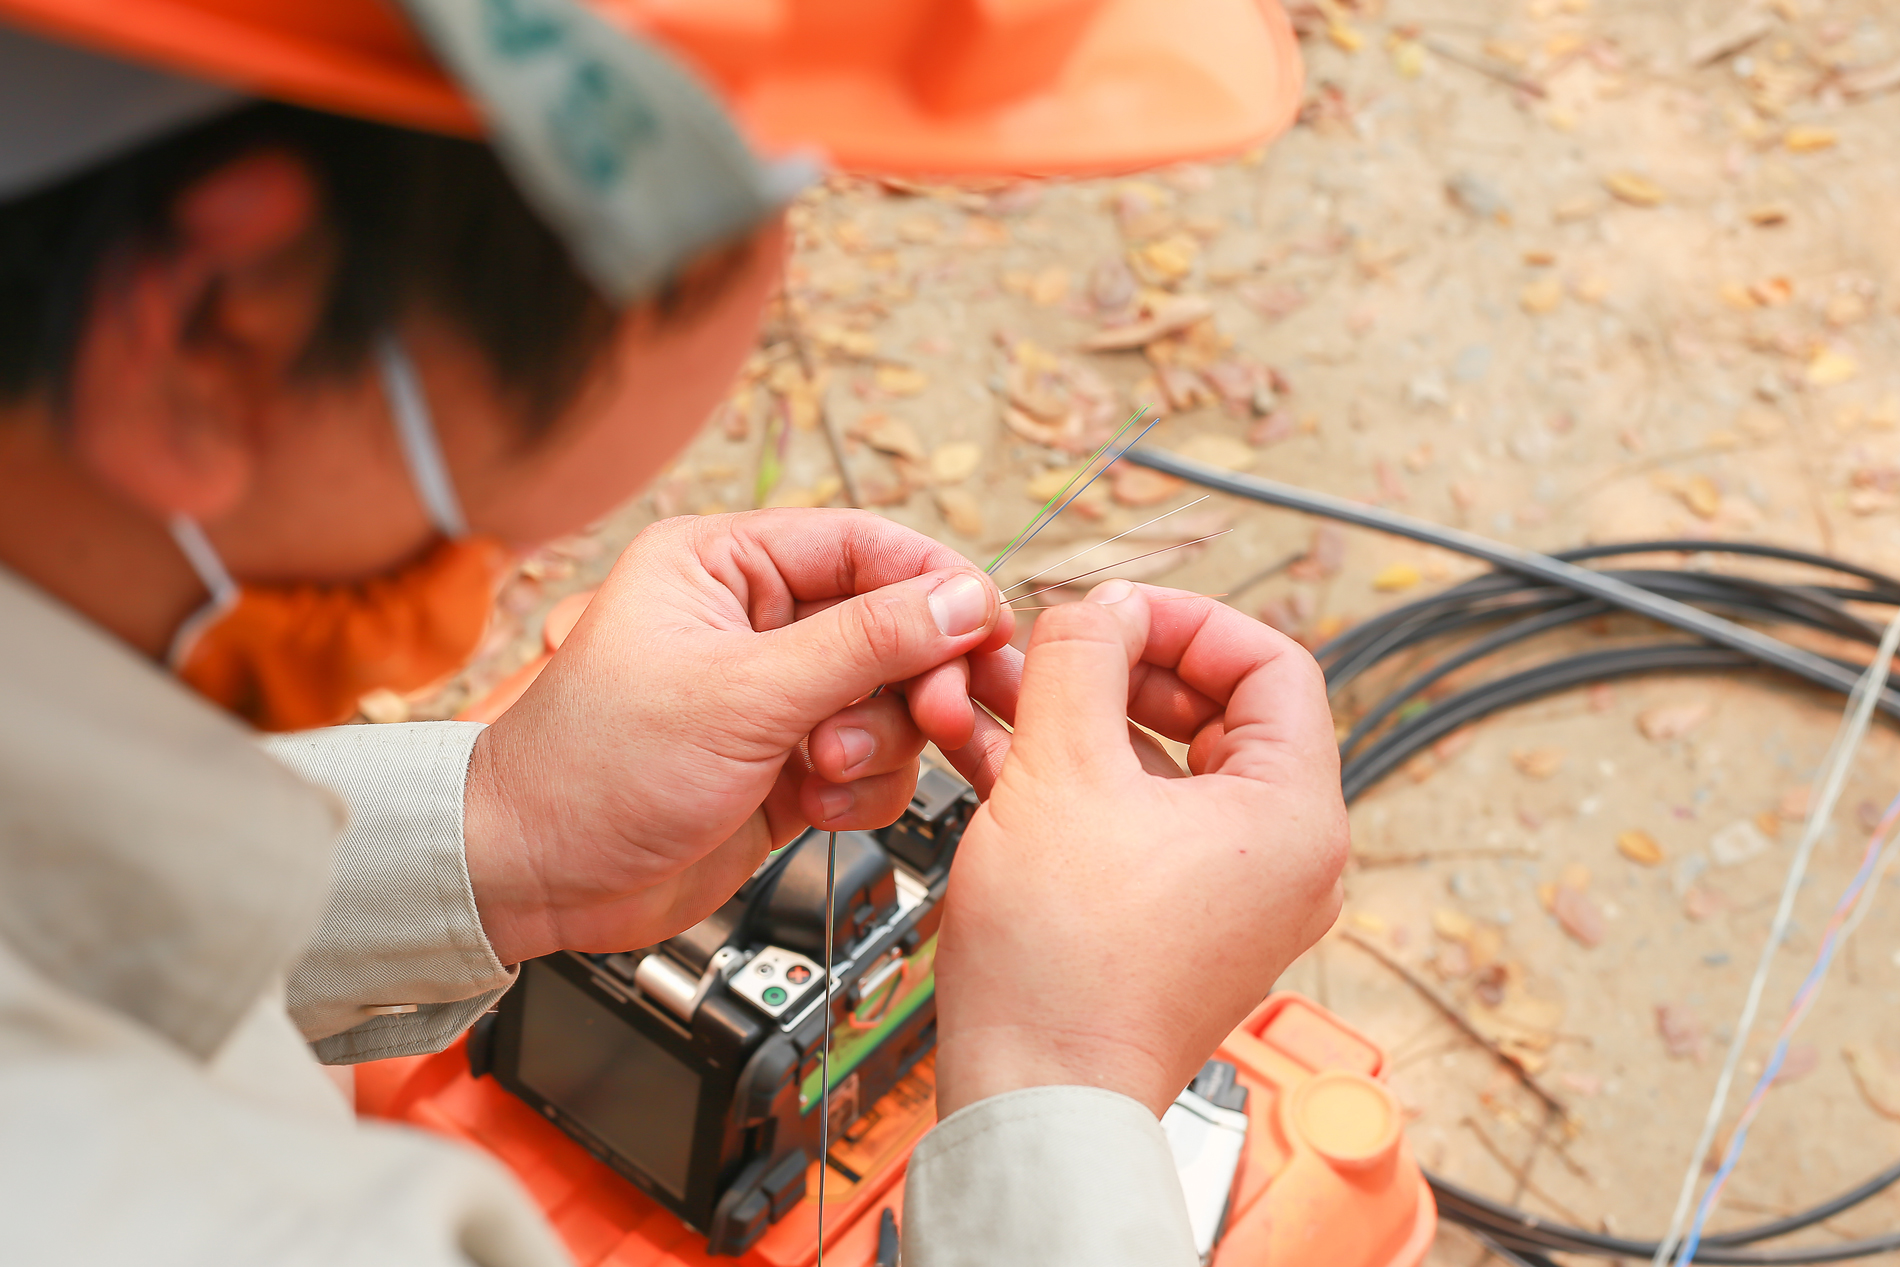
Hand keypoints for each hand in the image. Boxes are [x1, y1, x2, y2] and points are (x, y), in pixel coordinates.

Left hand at [463, 509, 1013, 963]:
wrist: (535, 882)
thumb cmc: (594, 770)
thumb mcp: (741, 695)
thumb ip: (863, 643)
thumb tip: (961, 598)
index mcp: (726, 566)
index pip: (865, 547)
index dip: (936, 585)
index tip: (989, 629)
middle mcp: (757, 624)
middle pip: (895, 628)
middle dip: (915, 681)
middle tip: (941, 717)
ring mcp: (776, 699)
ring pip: (893, 702)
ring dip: (879, 745)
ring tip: (823, 774)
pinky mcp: (790, 767)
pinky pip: (873, 765)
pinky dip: (860, 792)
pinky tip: (811, 809)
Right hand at [932, 580, 1347, 1118]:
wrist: (1035, 1098)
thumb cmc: (1063, 968)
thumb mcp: (1062, 773)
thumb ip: (1083, 659)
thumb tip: (1099, 604)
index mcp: (1295, 816)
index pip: (1270, 662)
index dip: (1182, 618)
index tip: (1108, 607)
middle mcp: (1283, 858)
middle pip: (1217, 710)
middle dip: (1120, 668)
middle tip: (1051, 648)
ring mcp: (1233, 895)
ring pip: (1166, 765)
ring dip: (1085, 720)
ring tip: (1006, 697)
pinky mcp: (1178, 922)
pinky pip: (1139, 819)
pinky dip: (1081, 780)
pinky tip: (1000, 755)